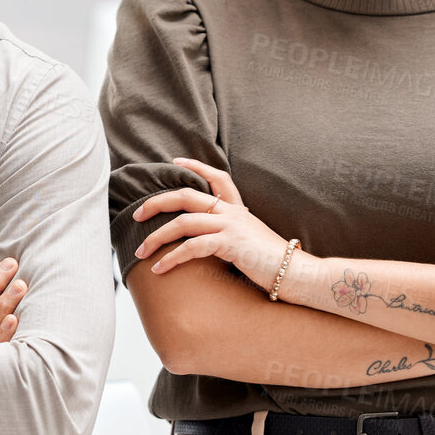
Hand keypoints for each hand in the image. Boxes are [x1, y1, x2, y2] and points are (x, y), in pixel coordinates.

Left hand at [131, 159, 291, 288]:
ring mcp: (231, 226)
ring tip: (140, 252)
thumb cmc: (273, 263)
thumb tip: (209, 242)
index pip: (217, 177)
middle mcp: (233, 213)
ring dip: (156, 237)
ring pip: (182, 223)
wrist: (298, 273)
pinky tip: (159, 270)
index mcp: (238, 210)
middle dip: (156, 203)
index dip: (195, 166)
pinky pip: (192, 247)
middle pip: (186, 196)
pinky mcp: (230, 244)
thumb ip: (231, 235)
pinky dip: (171, 258)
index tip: (175, 161)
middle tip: (136, 216)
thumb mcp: (251, 241)